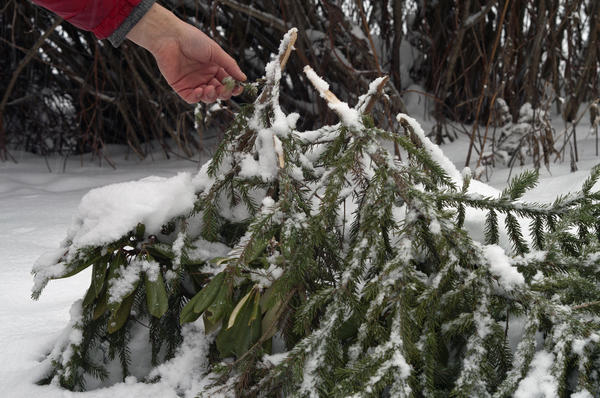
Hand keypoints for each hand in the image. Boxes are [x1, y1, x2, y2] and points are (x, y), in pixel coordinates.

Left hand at [126, 4, 245, 103]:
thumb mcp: (215, 51)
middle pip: (219, 92)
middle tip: (225, 89)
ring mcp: (193, 82)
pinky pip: (192, 98)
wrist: (170, 37)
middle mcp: (205, 76)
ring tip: (210, 88)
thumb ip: (230, 65)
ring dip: (212, 96)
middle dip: (224, 93)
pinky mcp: (181, 87)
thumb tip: (243, 78)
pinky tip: (200, 90)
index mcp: (214, 67)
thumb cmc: (192, 39)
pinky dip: (198, 98)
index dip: (233, 87)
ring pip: (207, 97)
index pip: (227, 82)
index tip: (238, 88)